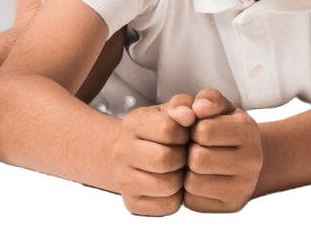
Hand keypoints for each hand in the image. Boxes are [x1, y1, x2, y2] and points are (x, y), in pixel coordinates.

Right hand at [112, 95, 193, 216]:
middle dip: (183, 157)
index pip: (168, 129)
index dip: (184, 133)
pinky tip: (173, 185)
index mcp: (132, 123)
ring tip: (178, 169)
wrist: (132, 155)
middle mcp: (121, 152)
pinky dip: (177, 197)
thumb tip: (189, 115)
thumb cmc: (159, 130)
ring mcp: (123, 180)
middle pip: (166, 159)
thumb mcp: (169, 110)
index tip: (183, 135)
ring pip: (168, 185)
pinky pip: (167, 206)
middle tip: (183, 154)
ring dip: (181, 178)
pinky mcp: (132, 203)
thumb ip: (182, 104)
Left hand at [183, 89, 262, 212]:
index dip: (194, 129)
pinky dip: (190, 191)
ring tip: (197, 165)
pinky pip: (194, 201)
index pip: (203, 131)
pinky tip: (201, 180)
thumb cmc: (226, 128)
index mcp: (248, 130)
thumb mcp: (221, 107)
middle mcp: (252, 161)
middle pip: (197, 159)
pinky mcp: (232, 206)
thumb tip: (198, 107)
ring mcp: (244, 187)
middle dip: (190, 152)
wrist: (249, 160)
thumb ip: (206, 98)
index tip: (200, 130)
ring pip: (193, 182)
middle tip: (196, 149)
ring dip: (187, 173)